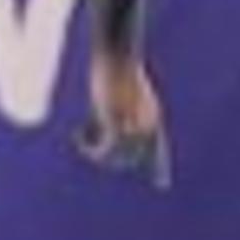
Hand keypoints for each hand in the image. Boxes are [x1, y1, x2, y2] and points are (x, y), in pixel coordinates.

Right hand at [76, 55, 171, 189]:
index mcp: (153, 116)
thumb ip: (110, 111)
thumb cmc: (115, 66)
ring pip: (120, 156)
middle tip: (85, 145)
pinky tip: (77, 135)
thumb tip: (99, 126)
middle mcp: (148, 124)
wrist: (118, 54)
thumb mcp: (115, 92)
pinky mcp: (118, 122)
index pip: (158, 149)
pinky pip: (105, 148)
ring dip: (97, 153)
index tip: (162, 185)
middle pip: (136, 156)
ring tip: (80, 139)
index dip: (159, 167)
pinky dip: (90, 146)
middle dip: (110, 156)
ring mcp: (135, 124)